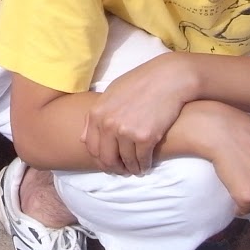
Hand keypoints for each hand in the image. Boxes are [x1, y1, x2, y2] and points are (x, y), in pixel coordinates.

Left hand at [81, 53, 194, 174]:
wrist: (167, 78)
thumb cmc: (139, 83)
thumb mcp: (111, 93)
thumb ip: (95, 116)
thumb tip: (83, 139)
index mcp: (97, 113)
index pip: (91, 147)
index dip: (100, 159)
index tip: (109, 162)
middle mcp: (108, 124)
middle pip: (107, 158)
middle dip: (115, 168)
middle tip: (122, 170)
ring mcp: (126, 131)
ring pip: (126, 161)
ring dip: (131, 168)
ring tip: (136, 170)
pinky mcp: (146, 137)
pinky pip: (142, 159)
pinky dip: (144, 165)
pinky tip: (146, 165)